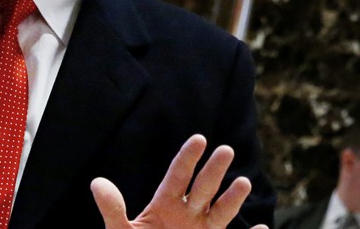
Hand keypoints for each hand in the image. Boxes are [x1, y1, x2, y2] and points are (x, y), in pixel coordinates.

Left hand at [91, 134, 267, 228]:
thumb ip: (113, 210)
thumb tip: (98, 183)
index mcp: (165, 205)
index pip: (178, 176)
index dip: (188, 158)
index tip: (199, 138)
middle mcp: (188, 215)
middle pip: (203, 187)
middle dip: (214, 170)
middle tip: (225, 149)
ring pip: (220, 211)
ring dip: (232, 198)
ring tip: (242, 182)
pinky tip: (261, 228)